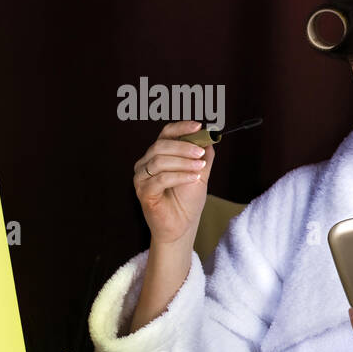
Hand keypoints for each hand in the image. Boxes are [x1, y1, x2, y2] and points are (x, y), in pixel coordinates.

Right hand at [134, 120, 213, 244]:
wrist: (182, 225)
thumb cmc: (188, 200)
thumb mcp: (200, 173)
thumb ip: (204, 155)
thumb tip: (211, 136)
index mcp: (158, 154)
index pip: (166, 133)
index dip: (181, 127)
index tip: (199, 126)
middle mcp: (146, 163)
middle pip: (161, 145)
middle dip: (184, 147)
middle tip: (201, 154)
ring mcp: (142, 177)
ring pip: (160, 161)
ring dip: (183, 162)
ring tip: (199, 168)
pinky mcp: (143, 192)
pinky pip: (160, 179)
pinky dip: (179, 176)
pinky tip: (194, 179)